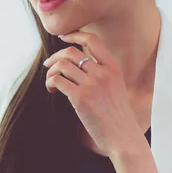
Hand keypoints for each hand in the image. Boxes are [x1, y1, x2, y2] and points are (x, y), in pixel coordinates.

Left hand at [43, 32, 142, 158]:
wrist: (123, 137)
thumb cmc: (118, 118)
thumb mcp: (116, 89)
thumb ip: (102, 76)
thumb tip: (79, 67)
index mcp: (113, 68)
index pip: (92, 41)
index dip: (74, 35)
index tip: (63, 38)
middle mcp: (102, 73)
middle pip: (72, 52)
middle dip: (56, 56)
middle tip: (48, 65)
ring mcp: (91, 85)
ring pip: (62, 65)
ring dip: (51, 71)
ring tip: (51, 82)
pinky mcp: (80, 98)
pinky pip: (58, 80)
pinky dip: (50, 82)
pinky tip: (52, 90)